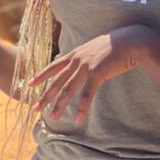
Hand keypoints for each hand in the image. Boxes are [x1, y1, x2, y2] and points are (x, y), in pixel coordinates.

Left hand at [31, 26, 147, 123]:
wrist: (130, 40)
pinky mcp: (97, 74)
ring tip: (53, 118)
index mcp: (74, 55)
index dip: (40, 76)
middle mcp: (76, 61)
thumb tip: (78, 66)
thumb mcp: (93, 50)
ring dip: (60, 105)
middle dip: (45, 96)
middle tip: (34, 108)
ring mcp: (86, 67)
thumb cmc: (114, 46)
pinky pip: (87, 94)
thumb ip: (84, 58)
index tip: (29, 84)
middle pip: (57, 82)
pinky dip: (82, 108)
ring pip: (68, 90)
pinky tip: (78, 119)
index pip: (53, 67)